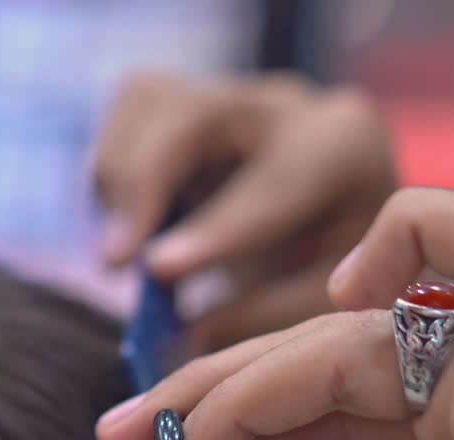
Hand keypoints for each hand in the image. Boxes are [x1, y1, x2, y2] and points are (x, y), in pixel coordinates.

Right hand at [89, 70, 394, 348]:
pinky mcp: (184, 97)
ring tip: (122, 251)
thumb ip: (260, 316)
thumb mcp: (320, 297)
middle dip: (141, 184)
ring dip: (117, 177)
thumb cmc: (329, 264)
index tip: (158, 270)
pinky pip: (125, 111)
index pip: (272, 184)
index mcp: (343, 148)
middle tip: (114, 261)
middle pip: (192, 115)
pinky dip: (110, 170)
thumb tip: (189, 332)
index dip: (212, 230)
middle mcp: (286, 104)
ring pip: (145, 100)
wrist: (325, 223)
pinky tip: (129, 223)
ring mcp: (228, 92)